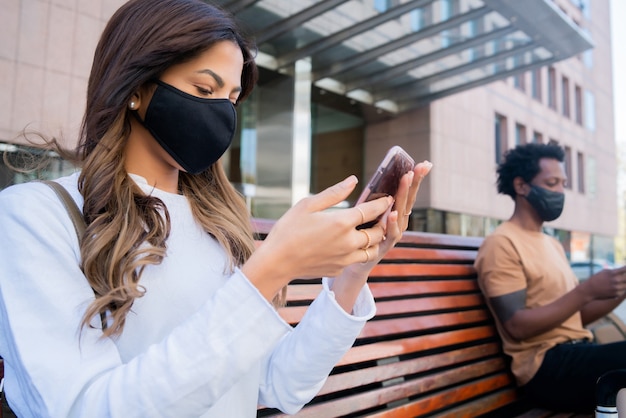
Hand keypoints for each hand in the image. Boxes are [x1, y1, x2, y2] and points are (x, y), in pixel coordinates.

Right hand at [243, 175, 393, 299]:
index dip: (382, 203)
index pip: (371, 210)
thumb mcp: (308, 205)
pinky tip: (347, 246)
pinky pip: (355, 260)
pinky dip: (357, 252)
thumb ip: (334, 193)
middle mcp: (348, 242)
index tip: (387, 199)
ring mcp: (345, 258)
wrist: (277, 262)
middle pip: (377, 232)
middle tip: (378, 216)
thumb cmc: (288, 229)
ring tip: (367, 232)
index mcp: (342, 222)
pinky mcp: (339, 269)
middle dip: (380, 223)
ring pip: (371, 250)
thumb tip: (353, 180)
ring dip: (373, 241)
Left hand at [346, 160, 432, 273]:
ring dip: (405, 195)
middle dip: (415, 182)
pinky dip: (392, 223)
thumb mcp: (365, 213)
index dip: (415, 179)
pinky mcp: (385, 246)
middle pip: (409, 199)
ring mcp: (394, 234)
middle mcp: (398, 222)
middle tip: (421, 166)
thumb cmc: (360, 235)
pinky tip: (392, 212)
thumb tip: (359, 178)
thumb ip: (370, 200)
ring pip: (401, 213)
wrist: (354, 263)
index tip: (423, 163)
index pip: (407, 192)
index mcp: (395, 212)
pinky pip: (391, 233)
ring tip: (407, 179)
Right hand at [583, 265, 625, 299]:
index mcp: (612, 273)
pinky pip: (624, 291)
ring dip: (624, 283)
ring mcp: (616, 288)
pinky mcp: (616, 294)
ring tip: (621, 282)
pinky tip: (619, 288)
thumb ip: (615, 271)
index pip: (625, 269)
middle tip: (623, 277)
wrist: (589, 290)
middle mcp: (615, 280)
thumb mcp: (604, 272)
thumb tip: (624, 271)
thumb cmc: (596, 279)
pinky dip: (623, 289)